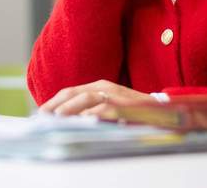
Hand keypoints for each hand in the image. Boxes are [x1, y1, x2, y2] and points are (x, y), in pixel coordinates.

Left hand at [38, 79, 156, 117]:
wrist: (165, 111)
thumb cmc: (135, 112)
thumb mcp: (111, 106)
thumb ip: (92, 109)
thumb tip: (69, 120)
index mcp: (100, 86)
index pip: (71, 91)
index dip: (54, 102)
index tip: (41, 113)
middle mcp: (107, 87)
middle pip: (74, 93)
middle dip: (56, 105)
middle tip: (43, 117)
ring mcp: (117, 96)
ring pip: (87, 98)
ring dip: (70, 109)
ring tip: (57, 119)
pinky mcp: (128, 106)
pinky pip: (107, 109)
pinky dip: (93, 114)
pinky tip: (82, 122)